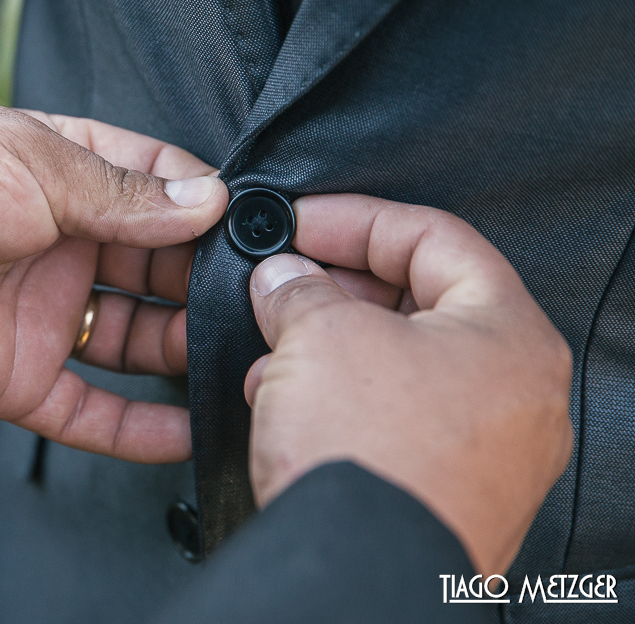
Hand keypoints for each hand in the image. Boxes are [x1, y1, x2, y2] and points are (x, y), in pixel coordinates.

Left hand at [0, 99, 225, 462]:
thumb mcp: (37, 164)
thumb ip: (126, 195)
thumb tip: (209, 202)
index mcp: (62, 175)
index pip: (155, 187)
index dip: (203, 204)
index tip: (254, 221)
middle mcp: (60, 244)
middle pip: (157, 267)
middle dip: (207, 279)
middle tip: (263, 294)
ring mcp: (43, 312)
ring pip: (135, 339)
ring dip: (185, 348)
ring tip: (243, 355)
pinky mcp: (20, 376)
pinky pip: (89, 412)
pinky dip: (138, 429)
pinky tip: (189, 431)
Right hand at [243, 194, 572, 575]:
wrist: (361, 570)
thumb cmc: (370, 457)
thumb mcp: (320, 335)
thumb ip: (299, 288)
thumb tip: (282, 278)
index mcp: (509, 334)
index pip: (433, 237)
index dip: (355, 219)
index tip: (302, 223)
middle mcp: (515, 392)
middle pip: (420, 301)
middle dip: (335, 289)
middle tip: (282, 284)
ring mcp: (487, 448)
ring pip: (400, 363)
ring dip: (328, 347)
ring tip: (275, 353)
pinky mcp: (448, 488)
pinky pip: (394, 418)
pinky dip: (340, 399)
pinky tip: (289, 404)